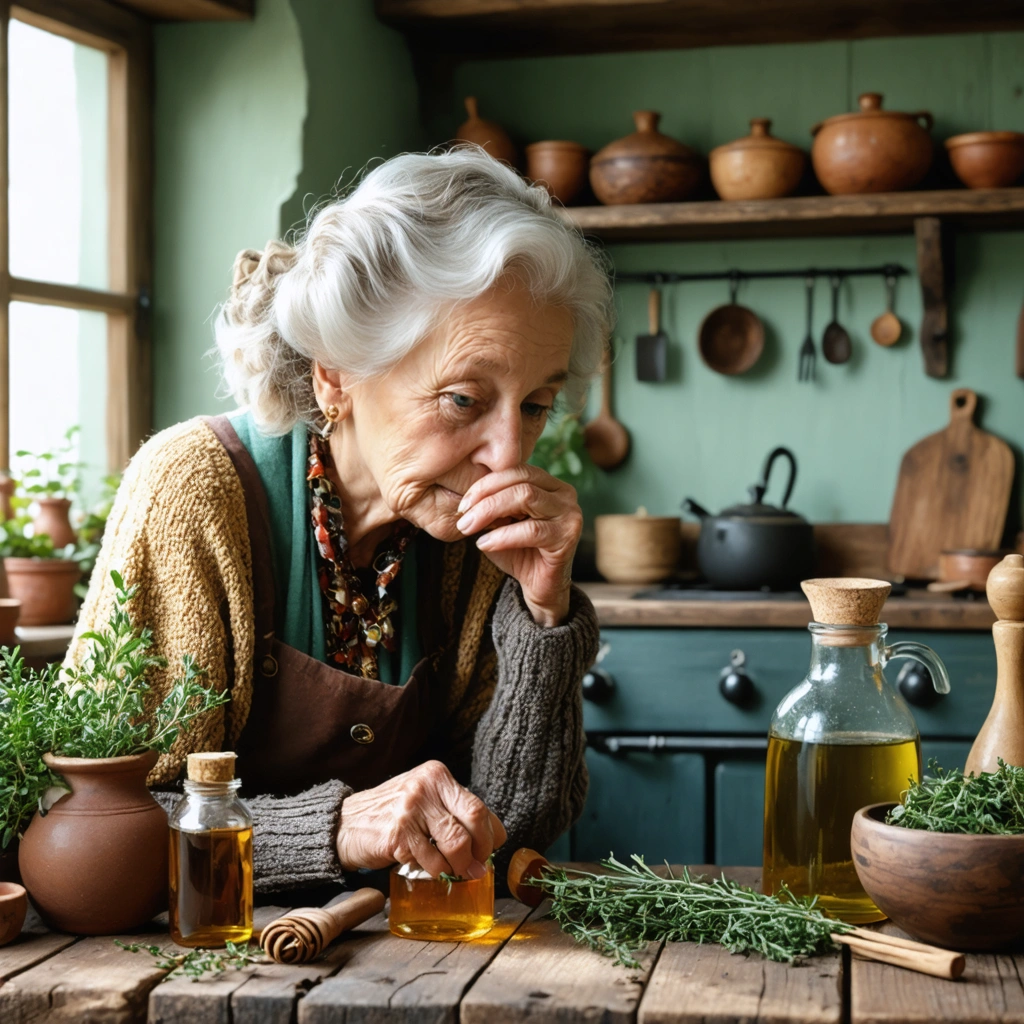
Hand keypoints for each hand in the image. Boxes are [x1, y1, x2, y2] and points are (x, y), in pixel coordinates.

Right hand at [335, 760, 506, 878]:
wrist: (345, 824)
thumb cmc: (393, 814)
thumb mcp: (426, 801)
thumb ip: (456, 811)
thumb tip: (496, 836)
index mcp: (437, 775)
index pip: (479, 806)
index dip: (489, 835)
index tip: (487, 851)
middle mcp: (426, 786)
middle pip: (473, 819)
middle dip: (480, 850)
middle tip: (476, 867)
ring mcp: (411, 809)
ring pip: (455, 844)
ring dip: (458, 866)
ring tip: (452, 871)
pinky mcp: (398, 834)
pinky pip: (431, 861)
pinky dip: (435, 871)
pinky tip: (425, 866)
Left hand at [456, 465, 580, 626]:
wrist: (539, 587)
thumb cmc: (518, 552)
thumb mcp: (499, 522)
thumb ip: (491, 504)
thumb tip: (467, 494)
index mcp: (549, 484)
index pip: (516, 469)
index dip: (486, 482)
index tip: (462, 503)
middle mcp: (565, 493)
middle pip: (520, 480)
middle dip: (485, 496)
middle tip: (462, 515)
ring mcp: (570, 513)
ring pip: (526, 497)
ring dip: (490, 511)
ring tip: (468, 527)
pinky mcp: (568, 537)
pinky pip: (531, 530)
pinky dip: (502, 536)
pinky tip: (484, 544)